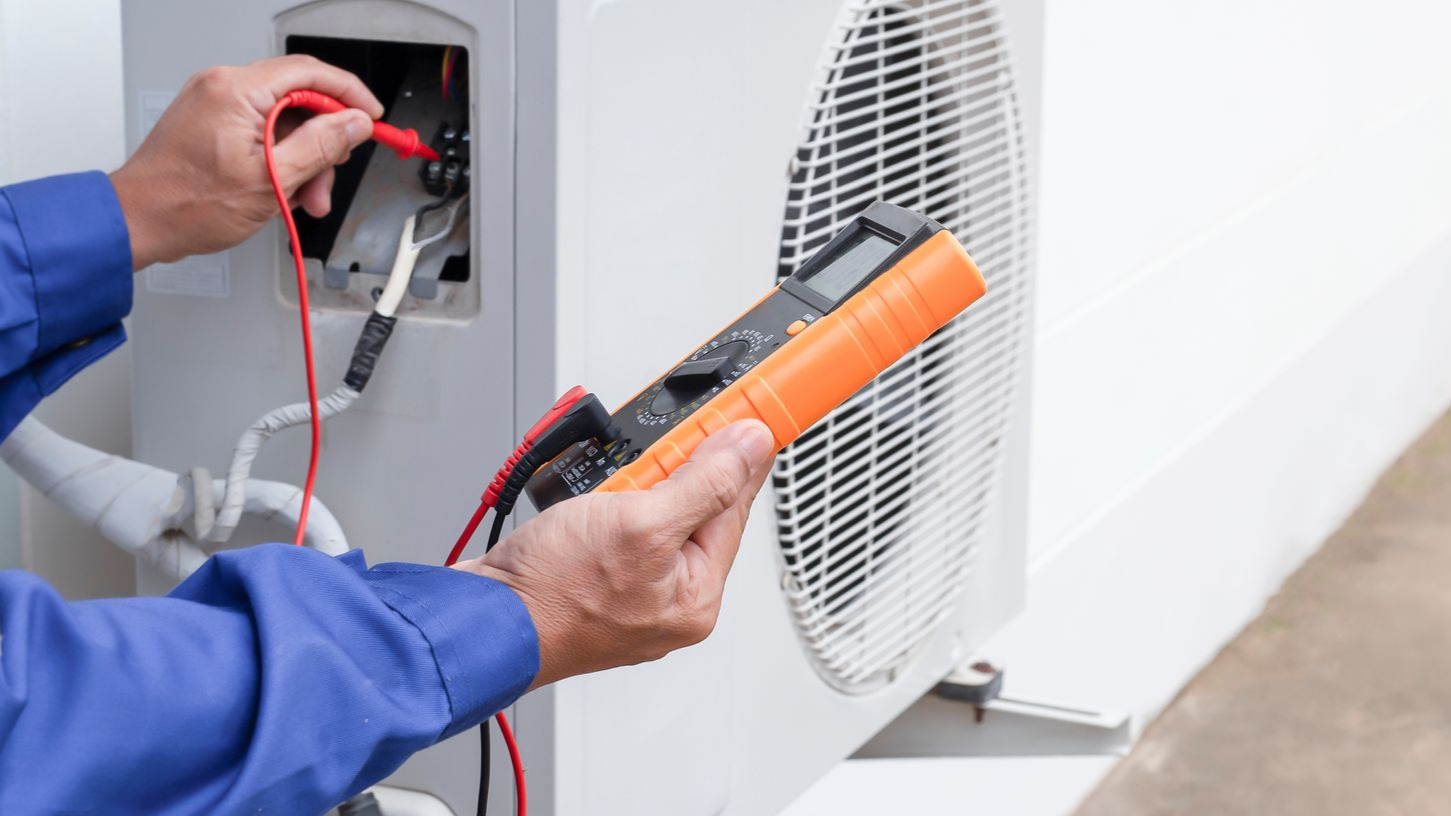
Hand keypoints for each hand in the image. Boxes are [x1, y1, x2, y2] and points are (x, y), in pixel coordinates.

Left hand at [109, 55, 384, 269]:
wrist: (138, 221)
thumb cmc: (187, 205)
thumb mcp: (271, 181)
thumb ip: (320, 146)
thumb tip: (354, 123)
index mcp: (236, 91)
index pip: (310, 73)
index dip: (349, 94)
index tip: (371, 118)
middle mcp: (223, 86)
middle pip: (299, 100)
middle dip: (323, 142)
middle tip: (329, 180)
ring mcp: (215, 102)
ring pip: (283, 120)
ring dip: (302, 159)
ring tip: (302, 198)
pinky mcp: (211, 120)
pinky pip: (261, 130)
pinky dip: (279, 158)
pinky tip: (280, 190)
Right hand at [458, 420, 776, 688]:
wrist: (480, 620)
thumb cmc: (551, 593)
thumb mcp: (641, 524)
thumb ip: (705, 482)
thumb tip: (749, 448)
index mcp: (696, 596)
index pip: (734, 507)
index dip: (737, 456)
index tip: (746, 417)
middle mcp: (668, 599)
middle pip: (694, 508)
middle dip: (669, 472)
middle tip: (645, 462)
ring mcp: (630, 591)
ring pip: (651, 512)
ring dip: (630, 486)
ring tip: (603, 494)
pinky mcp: (595, 579)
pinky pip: (616, 526)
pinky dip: (605, 503)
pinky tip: (586, 502)